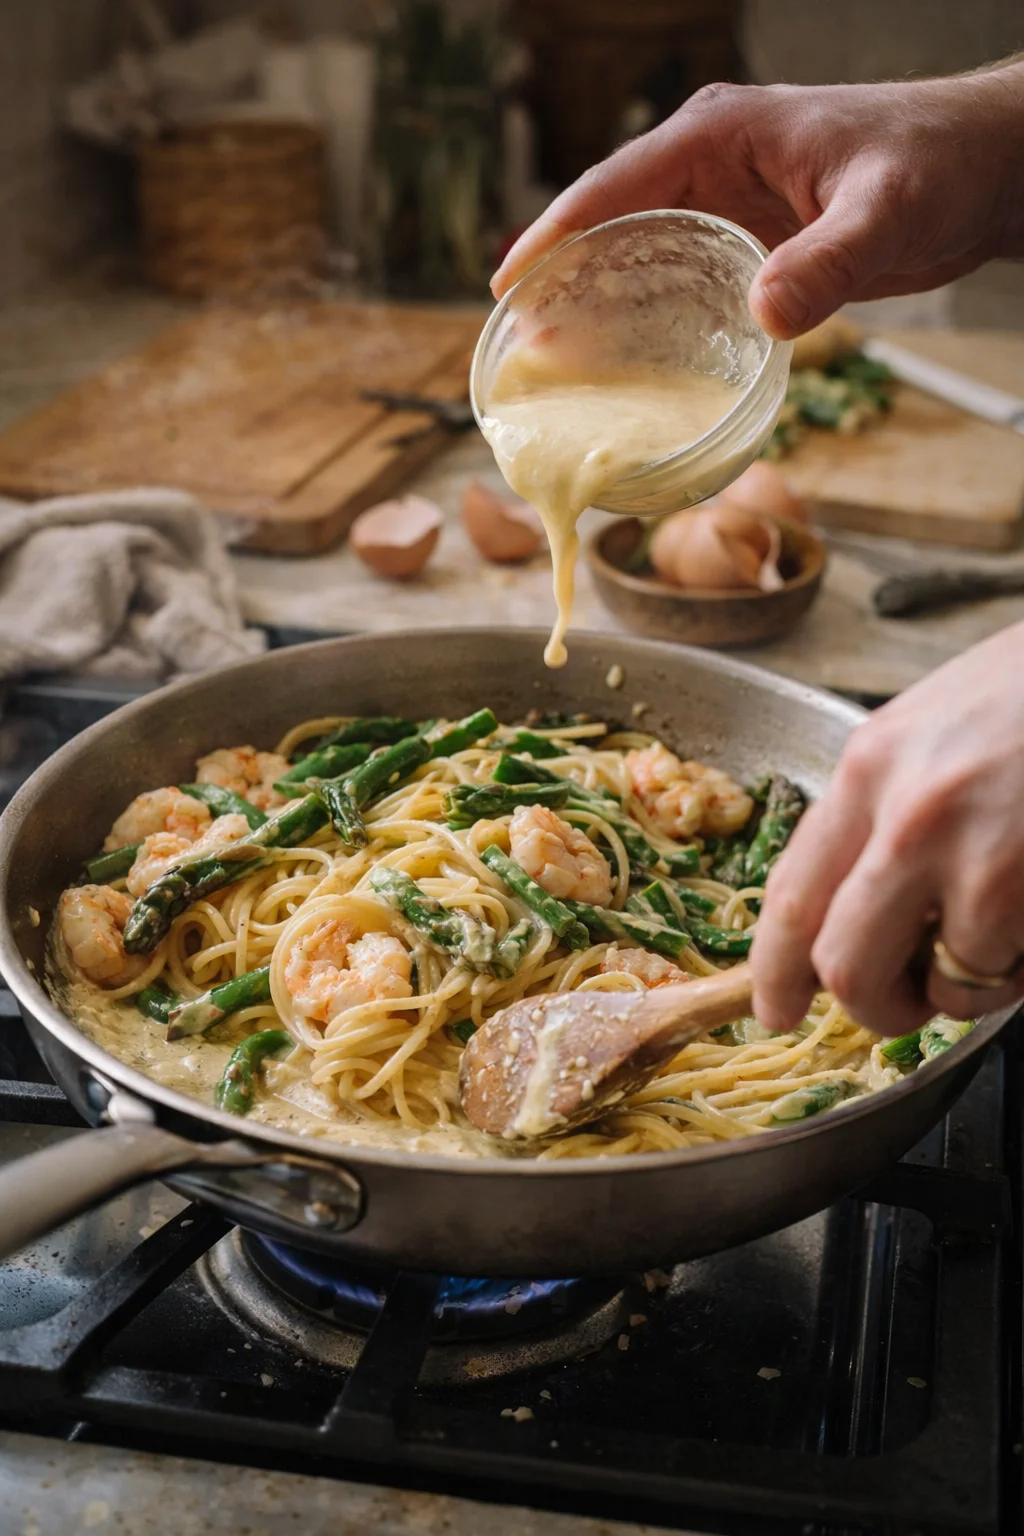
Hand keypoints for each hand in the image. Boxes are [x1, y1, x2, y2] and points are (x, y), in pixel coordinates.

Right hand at [492, 62, 1023, 338]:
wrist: (980, 171)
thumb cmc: (935, 163)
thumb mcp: (884, 209)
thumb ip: (828, 260)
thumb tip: (764, 317)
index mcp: (719, 135)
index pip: (614, 184)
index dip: (555, 234)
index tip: (510, 286)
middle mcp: (708, 166)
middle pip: (607, 223)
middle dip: (561, 279)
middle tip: (524, 347)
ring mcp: (722, 205)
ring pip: (635, 255)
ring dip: (595, 304)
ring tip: (555, 365)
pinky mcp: (744, 243)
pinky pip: (674, 282)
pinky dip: (643, 318)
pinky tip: (625, 365)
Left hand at [751, 620, 1023, 1036]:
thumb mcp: (928, 729)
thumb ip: (879, 809)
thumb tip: (846, 902)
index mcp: (867, 769)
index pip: (791, 895)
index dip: (774, 972)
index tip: (775, 1007)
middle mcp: (905, 815)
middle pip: (843, 965)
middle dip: (873, 1006)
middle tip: (902, 1004)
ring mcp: (974, 855)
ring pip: (942, 984)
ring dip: (970, 983)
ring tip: (1004, 930)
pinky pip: (1007, 975)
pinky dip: (1020, 971)